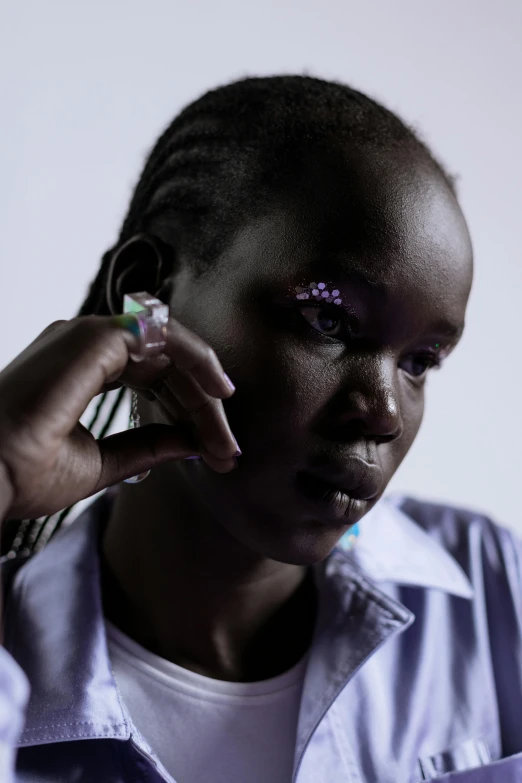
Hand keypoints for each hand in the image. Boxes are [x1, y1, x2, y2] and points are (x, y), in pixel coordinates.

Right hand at [0, 315, 238, 519]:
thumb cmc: (23, 473)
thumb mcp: (103, 462)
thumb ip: (146, 447)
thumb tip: (191, 443)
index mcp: (84, 367)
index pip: (155, 377)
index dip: (189, 409)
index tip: (216, 447)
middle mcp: (87, 344)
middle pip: (169, 363)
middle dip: (204, 405)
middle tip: (229, 450)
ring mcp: (89, 336)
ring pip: (171, 349)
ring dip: (205, 390)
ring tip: (226, 436)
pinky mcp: (93, 338)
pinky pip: (164, 336)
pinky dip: (197, 361)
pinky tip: (219, 394)